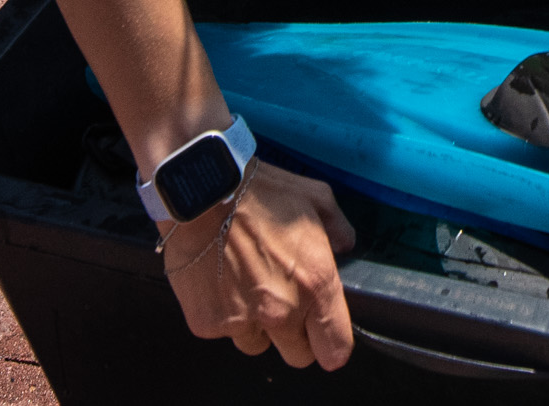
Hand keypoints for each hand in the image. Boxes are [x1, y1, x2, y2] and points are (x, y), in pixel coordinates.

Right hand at [164, 159, 355, 367]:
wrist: (203, 192)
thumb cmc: (260, 192)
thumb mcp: (316, 198)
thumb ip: (339, 229)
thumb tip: (345, 247)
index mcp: (315, 284)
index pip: (335, 349)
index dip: (331, 344)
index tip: (325, 336)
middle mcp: (281, 311)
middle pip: (296, 356)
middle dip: (293, 334)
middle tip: (281, 299)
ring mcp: (242, 321)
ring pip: (256, 344)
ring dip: (256, 324)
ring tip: (246, 284)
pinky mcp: (207, 323)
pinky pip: (223, 331)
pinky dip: (223, 313)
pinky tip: (220, 281)